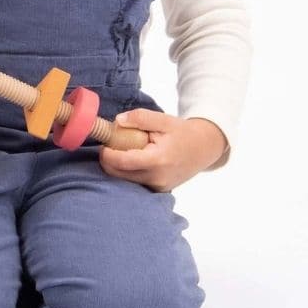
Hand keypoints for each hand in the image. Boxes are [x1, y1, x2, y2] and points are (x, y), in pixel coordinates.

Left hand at [98, 110, 227, 191]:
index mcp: (158, 160)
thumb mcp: (163, 119)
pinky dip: (129, 171)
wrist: (204, 148)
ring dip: (118, 166)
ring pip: (125, 180)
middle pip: (119, 174)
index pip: (123, 162)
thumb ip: (140, 118)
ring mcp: (158, 187)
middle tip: (110, 145)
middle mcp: (157, 178)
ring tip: (126, 149)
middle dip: (109, 160)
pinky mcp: (159, 190)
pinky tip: (135, 158)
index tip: (103, 144)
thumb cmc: (182, 132)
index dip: (107, 154)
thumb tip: (118, 121)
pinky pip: (135, 182)